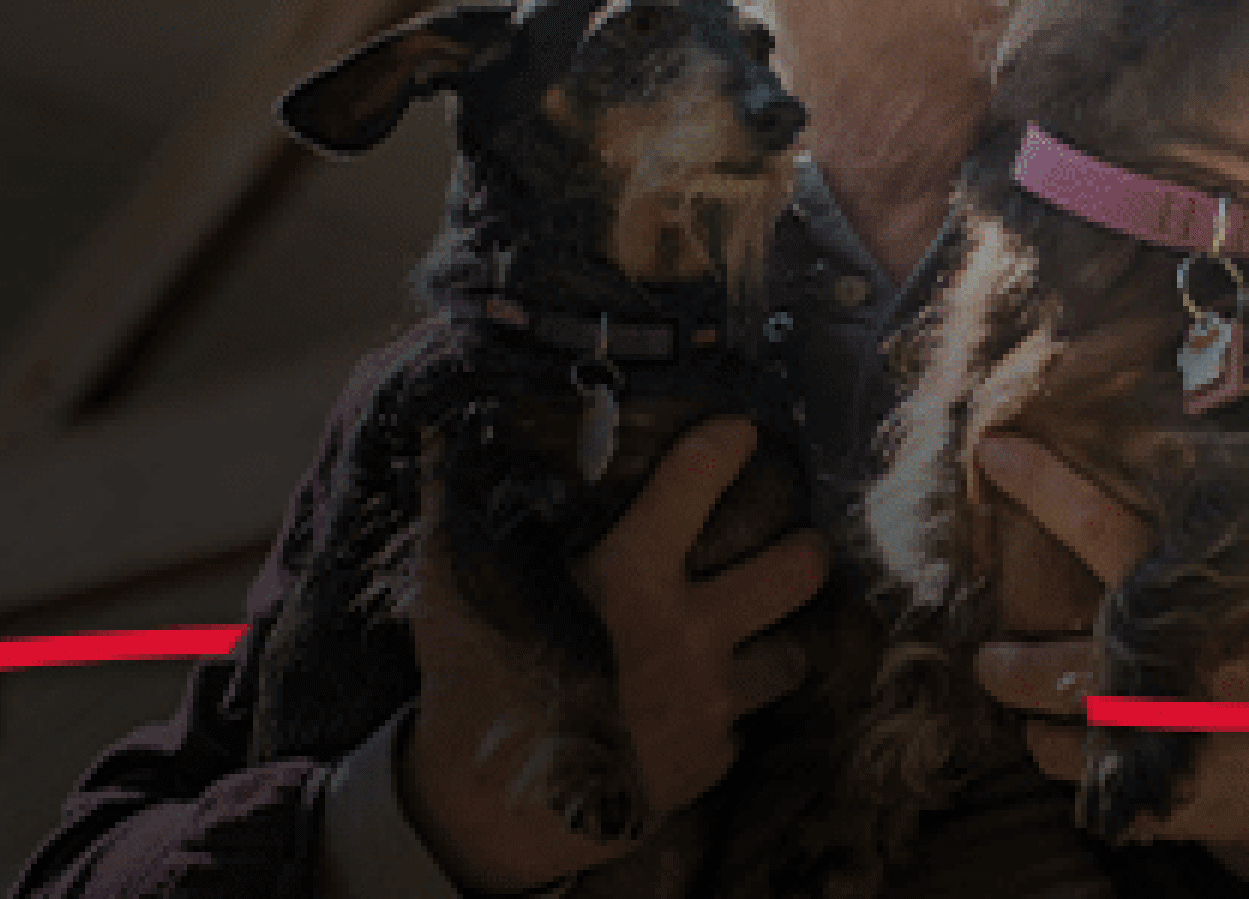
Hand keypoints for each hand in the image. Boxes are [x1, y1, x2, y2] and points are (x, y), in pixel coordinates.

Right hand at [396, 417, 828, 892]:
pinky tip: (698, 707)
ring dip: (776, 642)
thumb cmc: (473, 689)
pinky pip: (740, 728)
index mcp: (632, 575)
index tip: (739, 434)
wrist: (491, 816)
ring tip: (760, 633)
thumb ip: (459, 508)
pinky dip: (724, 716)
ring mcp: (707, 701)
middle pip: (795, 571)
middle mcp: (688, 631)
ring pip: (789, 656)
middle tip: (799, 543)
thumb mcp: (457, 589)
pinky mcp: (709, 761)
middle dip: (806, 550)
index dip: (728, 444)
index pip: (699, 478)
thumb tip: (442, 432)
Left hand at [971, 434, 1248, 856]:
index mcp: (1192, 598)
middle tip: (983, 655)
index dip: (1033, 481)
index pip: (1087, 522)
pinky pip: (1110, 802)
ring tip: (1025, 715)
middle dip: (1005, 662)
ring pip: (1061, 746)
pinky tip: (1090, 770)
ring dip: (1039, 727)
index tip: (989, 453)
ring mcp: (1171, 749)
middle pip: (1043, 665)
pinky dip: (1092, 784)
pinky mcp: (1191, 808)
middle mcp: (1163, 674)